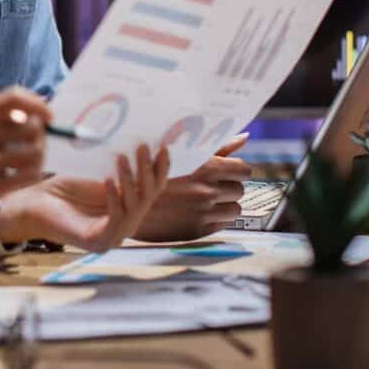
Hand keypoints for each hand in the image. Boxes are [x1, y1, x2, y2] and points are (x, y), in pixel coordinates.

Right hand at [0, 88, 48, 260]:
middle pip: (29, 125)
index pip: (12, 98)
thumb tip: (32, 112)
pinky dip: (32, 176)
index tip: (48, 116)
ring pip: (32, 152)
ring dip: (39, 158)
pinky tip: (22, 179)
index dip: (37, 104)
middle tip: (36, 148)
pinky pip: (26, 176)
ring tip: (29, 166)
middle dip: (42, 136)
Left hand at [0, 144, 169, 252]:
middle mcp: (126, 223)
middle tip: (141, 147)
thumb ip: (117, 164)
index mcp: (128, 206)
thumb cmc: (61, 188)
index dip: (160, 168)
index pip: (153, 188)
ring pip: (134, 206)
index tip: (163, 147)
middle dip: (147, 170)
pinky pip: (115, 220)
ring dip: (130, 180)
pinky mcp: (99, 242)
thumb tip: (141, 138)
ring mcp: (114, 235)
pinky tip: (107, 180)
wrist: (33, 205)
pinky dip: (114, 198)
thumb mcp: (94, 172)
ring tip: (122, 157)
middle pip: (148, 196)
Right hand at [133, 134, 251, 241]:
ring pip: (234, 210)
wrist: (124, 200)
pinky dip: (214, 218)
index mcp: (206, 169)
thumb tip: (244, 138)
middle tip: (212, 185)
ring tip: (206, 199)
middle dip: (228, 187)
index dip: (236, 170)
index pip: (243, 170)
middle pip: (239, 190)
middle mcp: (207, 192)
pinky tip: (197, 210)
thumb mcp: (181, 154)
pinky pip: (221, 225)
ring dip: (224, 204)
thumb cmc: (150, 172)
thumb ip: (217, 147)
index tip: (228, 171)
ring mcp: (202, 213)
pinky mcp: (196, 230)